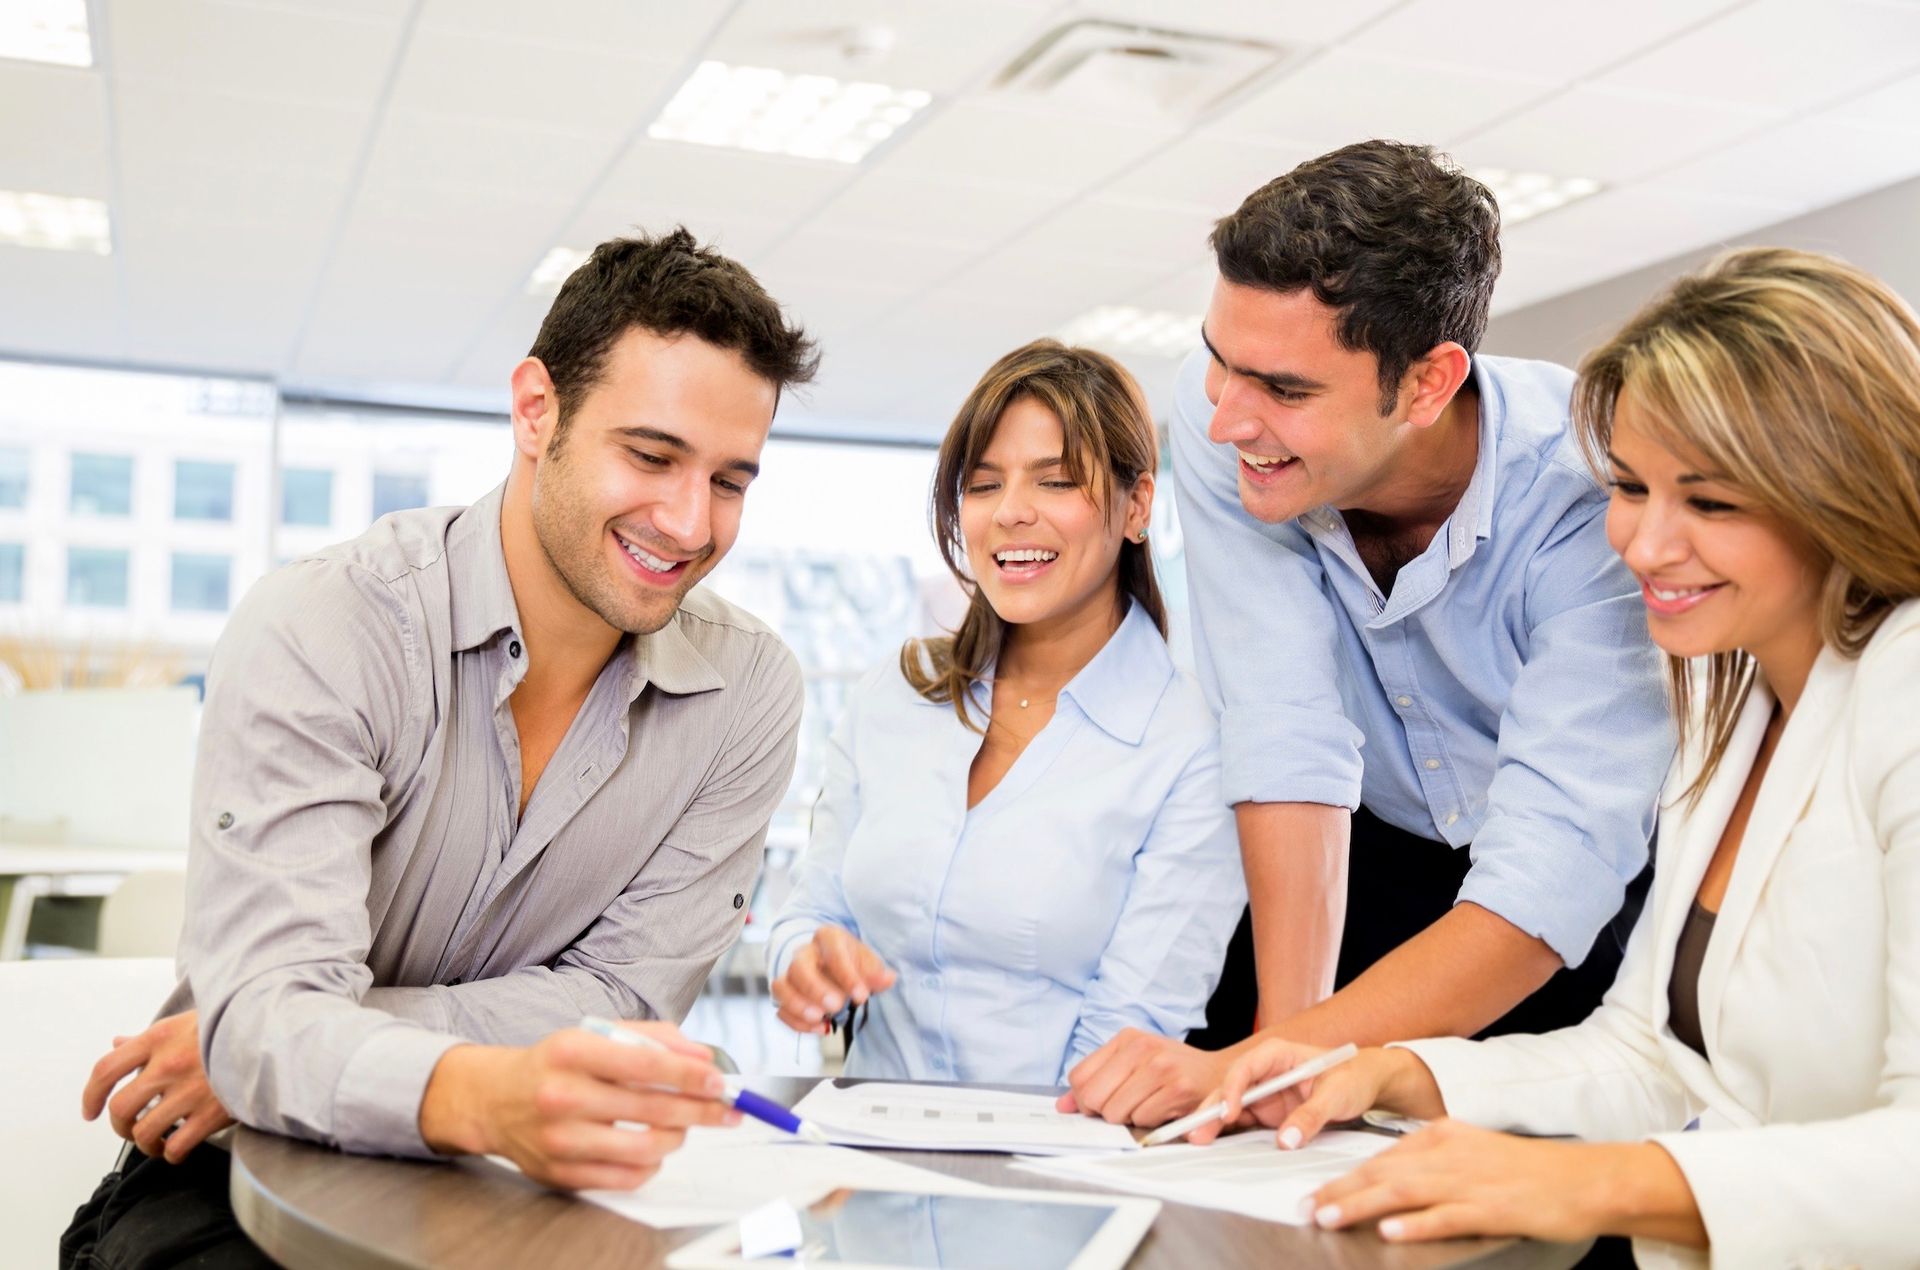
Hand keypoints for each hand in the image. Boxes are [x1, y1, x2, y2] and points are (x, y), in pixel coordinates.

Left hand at [80, 1010, 234, 1163]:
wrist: (275, 1034)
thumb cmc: (231, 1026)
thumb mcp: (185, 1022)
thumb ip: (148, 1037)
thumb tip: (118, 1043)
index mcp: (159, 1038)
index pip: (106, 1069)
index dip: (91, 1095)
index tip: (91, 1111)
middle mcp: (169, 1065)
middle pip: (121, 1108)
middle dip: (120, 1126)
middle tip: (129, 1129)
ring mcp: (190, 1091)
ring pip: (144, 1132)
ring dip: (145, 1144)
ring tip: (155, 1143)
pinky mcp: (212, 1113)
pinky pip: (176, 1147)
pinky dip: (170, 1154)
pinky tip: (177, 1148)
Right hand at [419, 1021, 737, 1191]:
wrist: (494, 1100)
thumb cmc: (556, 1063)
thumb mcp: (598, 1033)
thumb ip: (654, 1038)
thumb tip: (704, 1058)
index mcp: (573, 1051)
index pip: (647, 1065)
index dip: (691, 1075)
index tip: (720, 1081)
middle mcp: (562, 1095)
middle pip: (653, 1109)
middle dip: (702, 1110)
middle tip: (727, 1109)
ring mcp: (560, 1139)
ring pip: (645, 1148)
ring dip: (678, 1138)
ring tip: (683, 1126)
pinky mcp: (560, 1173)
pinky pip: (626, 1177)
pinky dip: (652, 1164)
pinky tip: (654, 1148)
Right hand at [770, 926, 894, 1034]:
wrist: (832, 964)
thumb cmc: (852, 962)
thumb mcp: (867, 962)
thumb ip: (876, 973)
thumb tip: (888, 979)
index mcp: (827, 938)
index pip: (832, 951)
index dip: (846, 974)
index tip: (862, 995)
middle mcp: (805, 953)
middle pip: (799, 967)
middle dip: (816, 989)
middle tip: (836, 1006)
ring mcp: (791, 974)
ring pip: (781, 986)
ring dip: (798, 1005)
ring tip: (820, 1018)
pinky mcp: (785, 995)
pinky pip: (781, 1009)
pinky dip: (796, 1022)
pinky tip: (820, 1028)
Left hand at [1056, 1030, 1229, 1126]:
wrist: (1219, 1074)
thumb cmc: (1172, 1069)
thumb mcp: (1132, 1063)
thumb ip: (1097, 1079)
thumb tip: (1063, 1106)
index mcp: (1125, 1038)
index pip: (1079, 1077)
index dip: (1085, 1099)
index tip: (1100, 1103)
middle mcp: (1141, 1047)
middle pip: (1093, 1097)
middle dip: (1104, 1112)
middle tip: (1126, 1107)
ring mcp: (1159, 1066)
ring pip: (1116, 1112)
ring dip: (1129, 1118)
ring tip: (1148, 1104)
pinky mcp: (1176, 1088)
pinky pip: (1142, 1120)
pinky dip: (1149, 1122)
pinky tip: (1163, 1108)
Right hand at [1188, 1039, 1433, 1147]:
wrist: (1366, 1085)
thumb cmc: (1353, 1077)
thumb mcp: (1336, 1094)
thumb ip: (1311, 1115)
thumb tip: (1286, 1141)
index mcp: (1277, 1055)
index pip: (1246, 1068)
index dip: (1233, 1089)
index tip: (1229, 1112)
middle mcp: (1264, 1073)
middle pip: (1231, 1089)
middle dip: (1212, 1109)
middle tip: (1197, 1133)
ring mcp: (1264, 1094)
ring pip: (1231, 1108)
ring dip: (1214, 1123)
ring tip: (1197, 1141)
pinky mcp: (1267, 1113)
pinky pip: (1243, 1123)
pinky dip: (1227, 1134)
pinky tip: (1213, 1145)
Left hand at [1308, 1122, 1659, 1244]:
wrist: (1582, 1179)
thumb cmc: (1528, 1170)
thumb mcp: (1472, 1150)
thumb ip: (1433, 1158)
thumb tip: (1394, 1176)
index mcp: (1441, 1137)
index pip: (1381, 1157)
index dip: (1346, 1175)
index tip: (1316, 1189)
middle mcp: (1448, 1154)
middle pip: (1382, 1173)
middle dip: (1340, 1190)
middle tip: (1306, 1205)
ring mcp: (1468, 1181)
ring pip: (1402, 1192)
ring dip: (1360, 1204)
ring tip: (1328, 1216)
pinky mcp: (1489, 1208)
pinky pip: (1443, 1217)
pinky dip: (1414, 1225)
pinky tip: (1389, 1232)